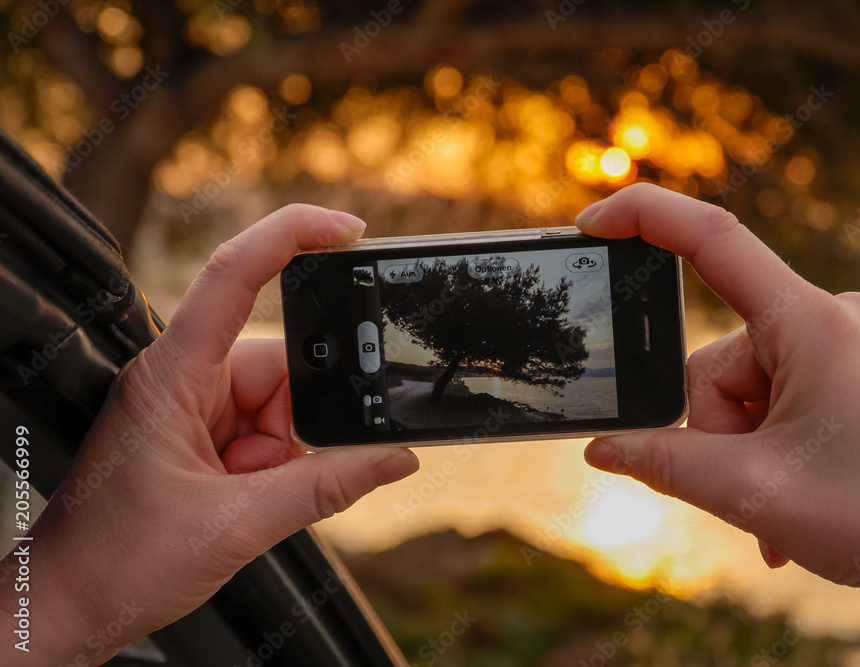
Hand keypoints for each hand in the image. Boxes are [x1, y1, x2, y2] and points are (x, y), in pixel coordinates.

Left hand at [1, 205, 418, 665]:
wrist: (68, 607)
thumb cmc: (119, 562)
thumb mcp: (237, 525)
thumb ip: (326, 487)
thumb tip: (397, 459)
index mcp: (173, 376)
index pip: (233, 276)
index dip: (291, 237)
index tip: (348, 230)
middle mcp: (184, 380)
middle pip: (281, 365)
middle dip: (301, 423)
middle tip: (282, 472)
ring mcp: (193, 409)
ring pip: (281, 405)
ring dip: (287, 454)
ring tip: (254, 500)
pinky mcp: (202, 436)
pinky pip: (266, 432)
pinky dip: (276, 466)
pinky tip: (255, 500)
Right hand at [577, 183, 859, 662]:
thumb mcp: (747, 491)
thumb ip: (661, 462)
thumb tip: (600, 447)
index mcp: (812, 323)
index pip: (713, 240)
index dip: (643, 218)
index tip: (590, 226)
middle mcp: (831, 318)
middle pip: (717, 359)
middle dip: (713, 426)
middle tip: (749, 482)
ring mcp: (842, 343)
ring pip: (741, 386)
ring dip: (740, 447)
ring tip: (778, 501)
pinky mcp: (847, 368)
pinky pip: (773, 393)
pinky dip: (764, 444)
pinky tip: (789, 495)